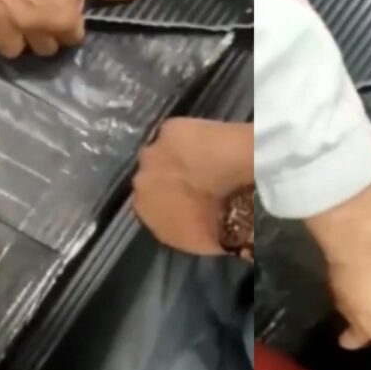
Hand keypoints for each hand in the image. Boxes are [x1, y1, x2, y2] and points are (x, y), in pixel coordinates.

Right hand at [0, 0, 142, 57]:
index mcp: (62, 19)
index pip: (71, 39)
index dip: (72, 26)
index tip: (70, 14)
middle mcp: (32, 27)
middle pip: (43, 49)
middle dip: (47, 35)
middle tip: (46, 19)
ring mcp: (2, 20)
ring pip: (11, 49)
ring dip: (18, 39)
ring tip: (21, 24)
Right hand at [133, 118, 253, 255]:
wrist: (230, 184)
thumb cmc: (217, 223)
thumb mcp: (198, 240)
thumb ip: (183, 230)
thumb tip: (192, 225)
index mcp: (144, 211)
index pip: (152, 208)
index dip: (171, 204)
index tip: (190, 203)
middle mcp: (140, 181)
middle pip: (152, 179)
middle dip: (169, 180)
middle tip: (198, 182)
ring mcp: (152, 152)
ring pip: (162, 155)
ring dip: (177, 158)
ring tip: (204, 161)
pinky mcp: (169, 128)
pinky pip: (177, 134)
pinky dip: (190, 138)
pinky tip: (208, 142)